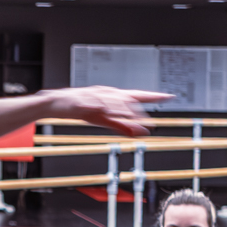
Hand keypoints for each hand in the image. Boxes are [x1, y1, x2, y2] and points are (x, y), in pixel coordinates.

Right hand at [48, 86, 170, 137]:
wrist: (57, 103)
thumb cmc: (81, 109)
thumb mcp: (104, 120)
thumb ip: (122, 126)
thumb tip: (141, 133)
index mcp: (114, 96)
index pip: (138, 95)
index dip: (154, 96)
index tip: (169, 96)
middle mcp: (107, 93)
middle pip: (127, 99)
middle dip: (138, 111)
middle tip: (147, 124)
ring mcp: (95, 95)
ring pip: (113, 101)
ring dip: (123, 110)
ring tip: (131, 119)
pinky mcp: (83, 100)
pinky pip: (95, 104)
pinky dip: (103, 108)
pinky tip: (109, 113)